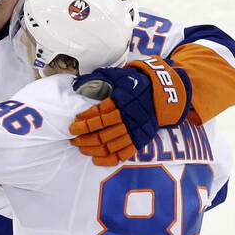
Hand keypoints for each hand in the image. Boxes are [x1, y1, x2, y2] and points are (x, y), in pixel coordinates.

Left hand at [70, 57, 191, 163]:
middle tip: (73, 138)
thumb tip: (77, 84)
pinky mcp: (140, 141)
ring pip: (110, 145)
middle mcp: (128, 118)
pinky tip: (95, 159)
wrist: (160, 93)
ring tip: (81, 147)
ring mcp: (134, 131)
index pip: (98, 115)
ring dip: (92, 148)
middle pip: (101, 133)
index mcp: (121, 101)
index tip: (73, 125)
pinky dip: (108, 159)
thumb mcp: (117, 76)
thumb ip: (98, 79)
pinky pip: (122, 155)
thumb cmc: (134, 83)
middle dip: (84, 137)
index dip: (83, 122)